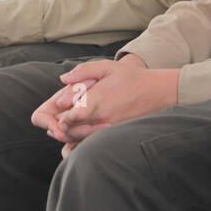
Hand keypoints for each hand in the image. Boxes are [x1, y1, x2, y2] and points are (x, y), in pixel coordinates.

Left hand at [31, 57, 178, 156]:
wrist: (156, 92)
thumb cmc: (129, 77)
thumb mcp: (107, 67)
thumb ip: (83, 71)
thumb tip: (63, 79)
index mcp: (98, 99)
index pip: (73, 115)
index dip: (63, 117)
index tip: (60, 113)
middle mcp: (103, 116)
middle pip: (74, 130)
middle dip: (62, 129)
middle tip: (54, 126)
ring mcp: (110, 128)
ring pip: (83, 139)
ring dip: (71, 137)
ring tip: (64, 131)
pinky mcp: (116, 134)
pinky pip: (94, 143)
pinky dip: (83, 143)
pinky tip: (79, 138)